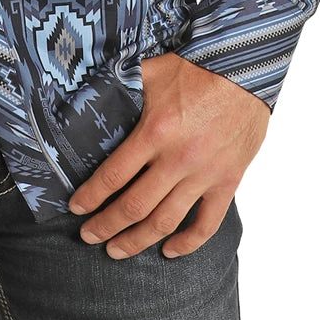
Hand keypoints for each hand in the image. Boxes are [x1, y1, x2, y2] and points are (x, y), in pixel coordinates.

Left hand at [67, 52, 268, 258]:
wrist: (244, 71)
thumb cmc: (196, 69)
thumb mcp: (151, 71)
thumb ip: (122, 84)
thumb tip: (89, 89)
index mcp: (155, 131)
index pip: (114, 175)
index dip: (91, 196)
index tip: (76, 208)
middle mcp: (178, 159)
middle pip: (135, 206)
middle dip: (106, 226)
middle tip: (88, 236)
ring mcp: (204, 174)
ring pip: (166, 221)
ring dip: (138, 241)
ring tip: (117, 251)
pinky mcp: (228, 182)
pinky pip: (207, 223)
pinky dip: (188, 243)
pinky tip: (169, 250)